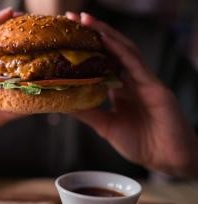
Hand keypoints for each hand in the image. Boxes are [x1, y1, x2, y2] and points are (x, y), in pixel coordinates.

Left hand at [66, 12, 197, 176]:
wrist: (166, 160)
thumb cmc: (141, 143)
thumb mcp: (106, 126)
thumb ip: (87, 113)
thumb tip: (61, 104)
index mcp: (121, 88)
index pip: (102, 61)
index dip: (86, 47)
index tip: (66, 35)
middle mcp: (132, 80)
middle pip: (111, 50)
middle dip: (93, 33)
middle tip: (71, 19)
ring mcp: (145, 81)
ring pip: (124, 51)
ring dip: (105, 34)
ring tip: (86, 21)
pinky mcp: (155, 87)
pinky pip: (136, 65)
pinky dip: (121, 51)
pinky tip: (107, 39)